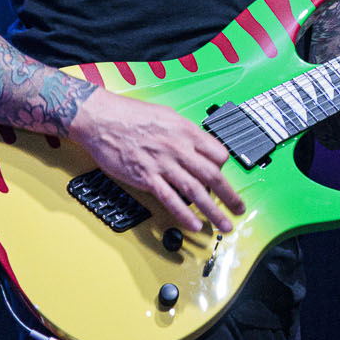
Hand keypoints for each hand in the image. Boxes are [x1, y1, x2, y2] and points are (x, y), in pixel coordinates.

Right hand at [66, 87, 243, 233]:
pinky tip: (194, 225)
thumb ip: (183, 132)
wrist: (101, 118)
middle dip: (230, 197)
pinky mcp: (147, 178)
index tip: (224, 179)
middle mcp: (179, 148)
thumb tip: (195, 143)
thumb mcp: (166, 115)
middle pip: (213, 176)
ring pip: (197, 192)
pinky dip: (185, 214)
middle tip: (239, 209)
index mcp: (186, 131)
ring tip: (223, 225)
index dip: (223, 169)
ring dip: (213, 212)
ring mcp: (164, 164)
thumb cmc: (129, 114)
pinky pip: (171, 200)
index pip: (218, 154)